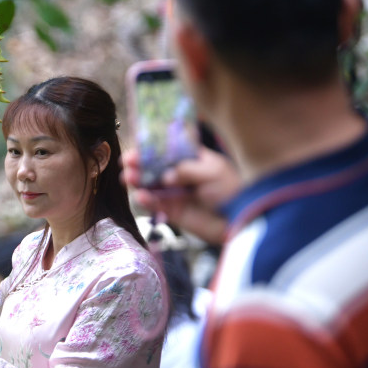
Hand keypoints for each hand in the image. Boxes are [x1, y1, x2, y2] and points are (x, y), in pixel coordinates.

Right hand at [121, 146, 240, 245]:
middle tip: (127, 162)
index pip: (168, 150)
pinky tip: (140, 196)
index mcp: (192, 160)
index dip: (151, 148)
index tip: (137, 147)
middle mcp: (181, 175)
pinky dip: (146, 201)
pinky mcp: (173, 212)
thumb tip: (165, 175)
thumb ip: (186, 169)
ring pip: (151, 185)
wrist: (240, 220)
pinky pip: (155, 205)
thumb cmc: (231, 191)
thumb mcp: (212, 172)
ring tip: (128, 178)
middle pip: (154, 167)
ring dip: (138, 181)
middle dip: (139, 164)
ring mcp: (175, 193)